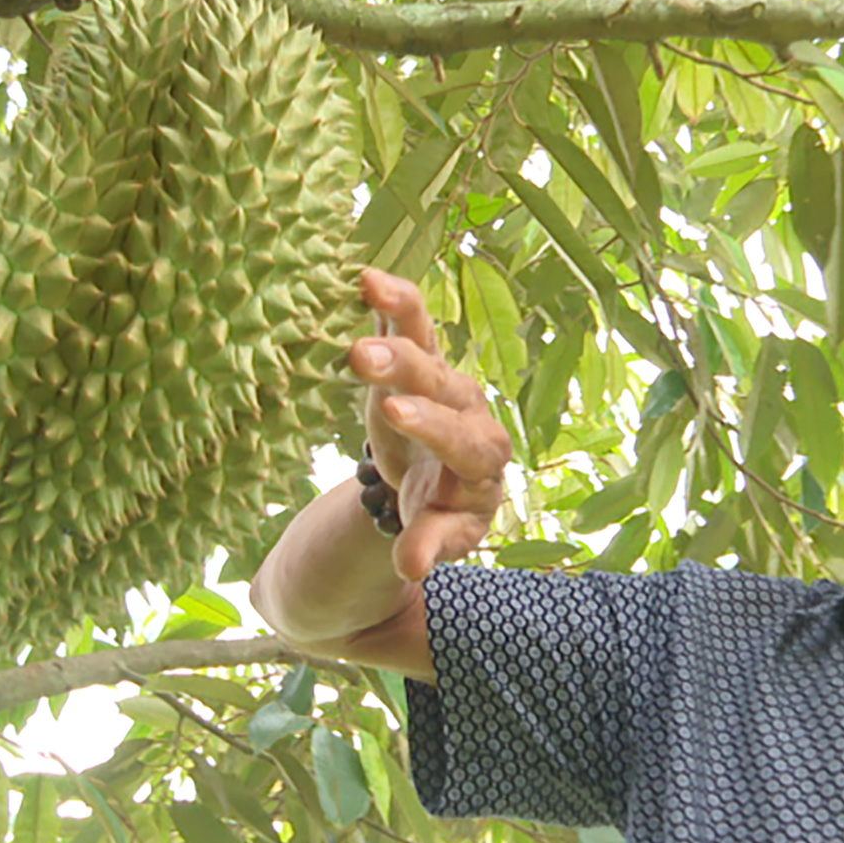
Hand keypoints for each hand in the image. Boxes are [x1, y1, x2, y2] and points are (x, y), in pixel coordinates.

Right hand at [352, 268, 512, 582]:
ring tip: (367, 287)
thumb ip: (427, 546)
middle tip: (362, 357)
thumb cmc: (439, 513)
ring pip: (428, 345)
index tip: (392, 412)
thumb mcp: (437, 535)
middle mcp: (470, 412)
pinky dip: (392, 300)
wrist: (434, 485)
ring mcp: (444, 380)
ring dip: (398, 318)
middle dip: (404, 370)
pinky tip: (364, 274)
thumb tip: (409, 568)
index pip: (463, 441)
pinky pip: (410, 323)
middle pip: (443, 386)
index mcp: (481, 461)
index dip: (430, 425)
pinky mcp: (420, 357)